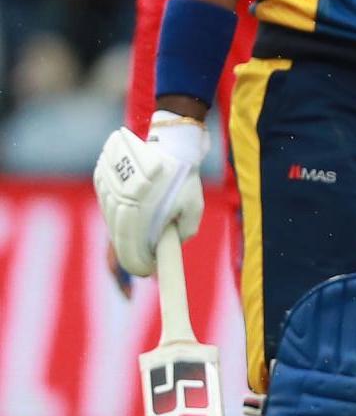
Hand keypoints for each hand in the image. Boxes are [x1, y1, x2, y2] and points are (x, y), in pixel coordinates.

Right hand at [92, 116, 206, 278]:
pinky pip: (107, 209)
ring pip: (111, 225)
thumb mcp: (194, 207)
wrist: (169, 142)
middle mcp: (117, 204)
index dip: (138, 266)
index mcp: (138, 213)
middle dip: (130, 258)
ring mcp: (107, 192)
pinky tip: (130, 227)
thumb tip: (170, 246)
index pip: (131, 252)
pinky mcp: (101, 181)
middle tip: (143, 268)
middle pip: (117, 242)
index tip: (147, 273)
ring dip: (122, 239)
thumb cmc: (184, 177)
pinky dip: (117, 221)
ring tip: (139, 249)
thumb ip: (184, 231)